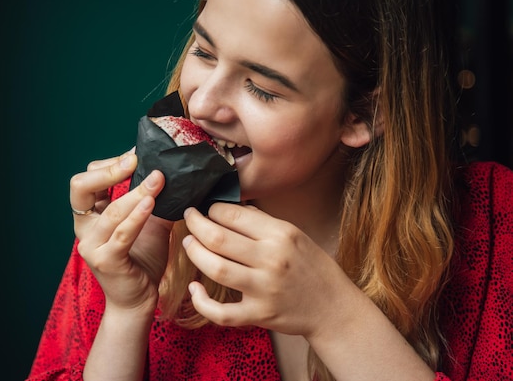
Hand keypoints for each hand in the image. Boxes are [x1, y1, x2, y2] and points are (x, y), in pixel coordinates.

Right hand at [70, 151, 173, 313]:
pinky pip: (122, 233)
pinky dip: (137, 216)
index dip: (109, 163)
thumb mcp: (149, 222)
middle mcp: (85, 228)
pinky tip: (152, 202)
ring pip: (110, 210)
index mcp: (90, 215)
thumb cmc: (142, 259)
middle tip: (135, 160)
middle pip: (80, 187)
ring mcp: (91, 245)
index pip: (88, 179)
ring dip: (135, 192)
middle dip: (107, 170)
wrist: (139, 299)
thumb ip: (153, 199)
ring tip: (157, 179)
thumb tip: (174, 171)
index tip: (137, 154)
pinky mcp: (106, 261)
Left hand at [182, 203, 351, 336]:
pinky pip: (221, 312)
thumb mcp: (294, 235)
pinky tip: (194, 290)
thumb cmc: (312, 267)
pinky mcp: (259, 315)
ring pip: (216, 268)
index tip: (205, 209)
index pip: (234, 214)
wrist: (333, 307)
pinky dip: (201, 302)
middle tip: (188, 219)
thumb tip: (228, 208)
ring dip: (194, 253)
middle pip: (218, 238)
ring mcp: (264, 289)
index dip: (212, 209)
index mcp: (281, 234)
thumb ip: (261, 222)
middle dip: (195, 225)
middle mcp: (271, 259)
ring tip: (188, 244)